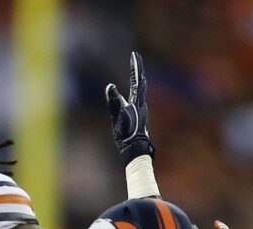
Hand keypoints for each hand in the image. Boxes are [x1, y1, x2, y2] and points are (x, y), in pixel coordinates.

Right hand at [106, 51, 153, 166]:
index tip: (134, 55)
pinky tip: (133, 93)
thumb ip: (114, 101)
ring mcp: (141, 109)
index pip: (137, 80)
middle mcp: (141, 103)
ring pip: (140, 90)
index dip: (135, 67)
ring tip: (137, 72)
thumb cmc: (126, 134)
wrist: (136, 149)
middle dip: (137, 70)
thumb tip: (110, 86)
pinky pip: (138, 98)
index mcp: (137, 102)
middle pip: (140, 82)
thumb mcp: (118, 117)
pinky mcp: (139, 115)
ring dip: (138, 79)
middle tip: (136, 58)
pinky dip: (136, 90)